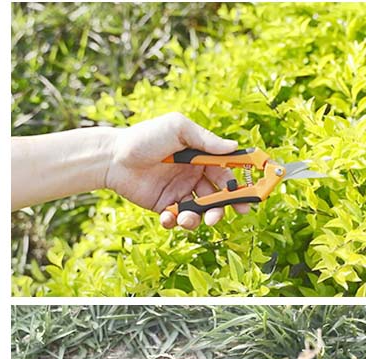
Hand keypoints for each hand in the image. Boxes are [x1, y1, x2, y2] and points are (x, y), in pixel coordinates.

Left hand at [106, 112, 251, 229]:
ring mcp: (180, 192)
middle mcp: (194, 175)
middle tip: (224, 214)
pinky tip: (168, 216)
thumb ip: (205, 140)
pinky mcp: (164, 206)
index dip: (241, 183)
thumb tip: (234, 146)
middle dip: (224, 207)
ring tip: (189, 219)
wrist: (113, 157)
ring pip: (200, 211)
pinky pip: (178, 219)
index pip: (228, 171)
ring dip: (201, 218)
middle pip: (218, 195)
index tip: (251, 194)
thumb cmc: (145, 137)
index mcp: (201, 157)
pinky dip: (176, 222)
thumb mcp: (178, 129)